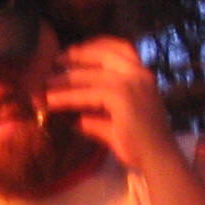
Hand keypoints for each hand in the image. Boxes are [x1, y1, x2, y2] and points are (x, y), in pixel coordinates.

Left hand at [43, 37, 174, 172]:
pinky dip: (67, 97)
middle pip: (104, 54)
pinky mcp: (121, 97)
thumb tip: (75, 119)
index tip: (74, 50)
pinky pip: (87, 94)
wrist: (158, 159)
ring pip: (91, 76)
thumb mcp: (116, 124)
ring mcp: (132, 84)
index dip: (96, 46)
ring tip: (46, 84)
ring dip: (65, 79)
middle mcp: (139, 74)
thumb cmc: (141, 145)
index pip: (121, 47)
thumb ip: (97, 118)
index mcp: (143, 76)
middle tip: (55, 61)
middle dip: (77, 55)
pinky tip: (51, 102)